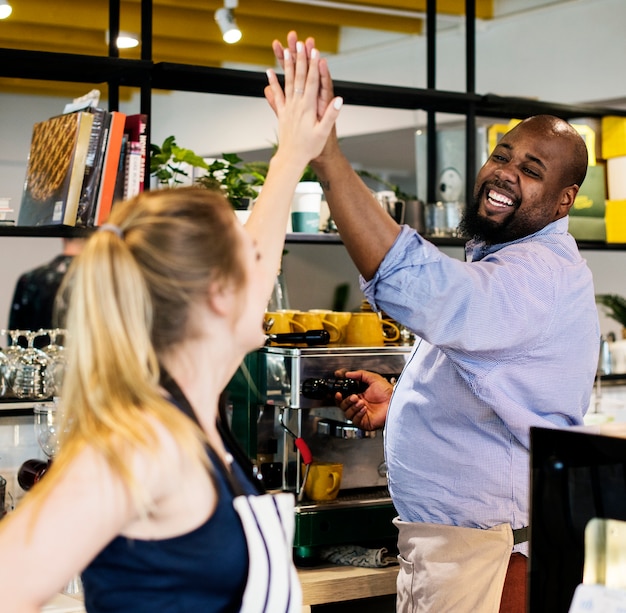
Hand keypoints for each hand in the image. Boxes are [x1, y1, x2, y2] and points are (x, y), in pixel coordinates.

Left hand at [265, 30, 339, 161]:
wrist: (291, 158)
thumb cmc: (309, 148)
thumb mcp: (323, 132)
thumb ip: (330, 115)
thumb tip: (339, 100)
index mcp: (307, 108)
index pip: (311, 82)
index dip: (313, 66)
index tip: (315, 52)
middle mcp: (296, 105)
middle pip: (298, 77)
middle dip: (300, 59)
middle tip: (301, 44)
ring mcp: (287, 108)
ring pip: (287, 82)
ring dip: (286, 65)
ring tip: (285, 50)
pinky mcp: (282, 112)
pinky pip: (276, 95)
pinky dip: (272, 83)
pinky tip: (268, 72)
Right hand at [333, 369, 392, 430]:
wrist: (396, 401)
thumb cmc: (388, 392)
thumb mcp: (373, 378)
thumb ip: (359, 374)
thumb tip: (348, 373)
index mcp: (359, 396)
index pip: (343, 398)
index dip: (339, 397)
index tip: (338, 393)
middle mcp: (359, 406)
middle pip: (343, 406)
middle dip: (347, 401)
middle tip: (354, 397)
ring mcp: (361, 414)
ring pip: (347, 414)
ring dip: (353, 407)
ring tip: (361, 402)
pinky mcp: (365, 423)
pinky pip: (356, 421)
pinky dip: (358, 414)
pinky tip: (364, 409)